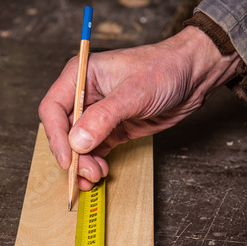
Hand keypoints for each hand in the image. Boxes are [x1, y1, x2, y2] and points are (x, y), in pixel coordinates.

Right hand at [39, 26, 238, 189]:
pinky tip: (100, 172)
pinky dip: (93, 163)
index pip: (53, 108)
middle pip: (63, 130)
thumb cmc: (165, 69)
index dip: (56, 136)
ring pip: (77, 144)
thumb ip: (103, 117)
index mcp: (81, 75)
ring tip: (95, 175)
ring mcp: (98, 114)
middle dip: (71, 154)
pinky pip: (94, 150)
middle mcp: (85, 95)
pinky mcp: (112, 129)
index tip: (67, 158)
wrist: (193, 76)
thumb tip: (78, 142)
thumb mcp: (133, 92)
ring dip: (81, 163)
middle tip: (85, 172)